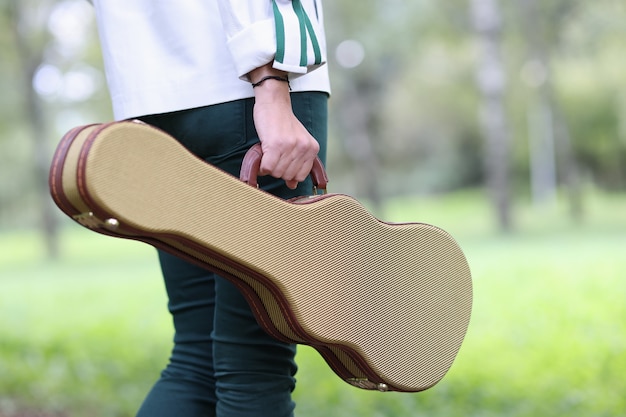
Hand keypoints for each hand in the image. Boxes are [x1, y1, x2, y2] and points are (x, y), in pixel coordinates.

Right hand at [250, 66, 318, 188]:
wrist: (274, 103)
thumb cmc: (283, 123)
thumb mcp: (297, 142)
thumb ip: (298, 163)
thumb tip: (293, 185)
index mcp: (312, 148)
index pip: (300, 176)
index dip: (288, 173)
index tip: (282, 163)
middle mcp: (303, 148)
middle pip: (287, 175)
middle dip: (277, 170)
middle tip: (273, 157)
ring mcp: (290, 146)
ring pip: (276, 173)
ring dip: (269, 167)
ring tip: (268, 153)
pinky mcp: (275, 145)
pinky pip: (267, 168)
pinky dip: (262, 166)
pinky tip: (263, 155)